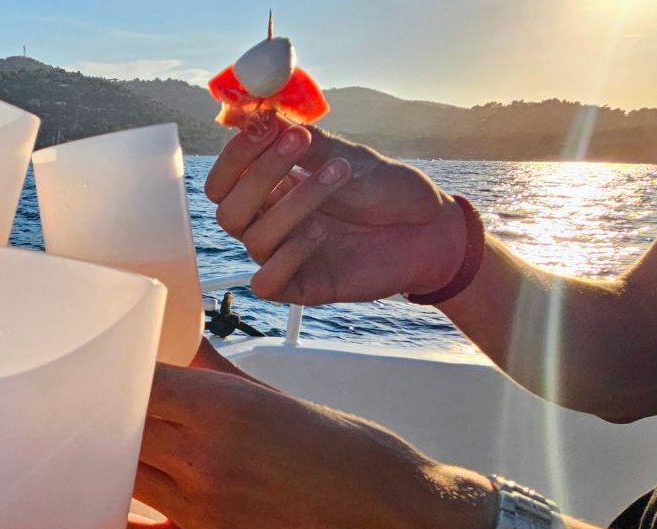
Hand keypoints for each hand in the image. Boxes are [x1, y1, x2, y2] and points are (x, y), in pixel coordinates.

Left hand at [125, 362, 496, 528]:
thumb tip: (183, 349)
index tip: (98, 370)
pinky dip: (113, 522)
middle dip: (99, 416)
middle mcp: (205, 460)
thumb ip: (221, 377)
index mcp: (224, 411)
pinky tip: (104, 506)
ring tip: (96, 451)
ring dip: (105, 463)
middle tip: (86, 408)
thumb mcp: (285, 401)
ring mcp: (202, 514)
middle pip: (115, 428)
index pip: (133, 381)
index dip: (107, 375)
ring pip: (117, 479)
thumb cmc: (359, 463)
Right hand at [206, 122, 467, 304]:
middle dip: (260, 175)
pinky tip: (320, 235)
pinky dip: (288, 256)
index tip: (265, 127)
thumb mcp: (346, 156)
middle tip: (300, 144)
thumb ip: (302, 142)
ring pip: (253, 239)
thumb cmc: (387, 190)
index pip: (226, 178)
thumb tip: (259, 114)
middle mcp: (270, 222)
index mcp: (272, 189)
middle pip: (228, 210)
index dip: (237, 154)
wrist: (430, 228)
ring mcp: (283, 256)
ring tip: (338, 176)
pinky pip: (266, 282)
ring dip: (295, 203)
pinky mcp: (301, 287)